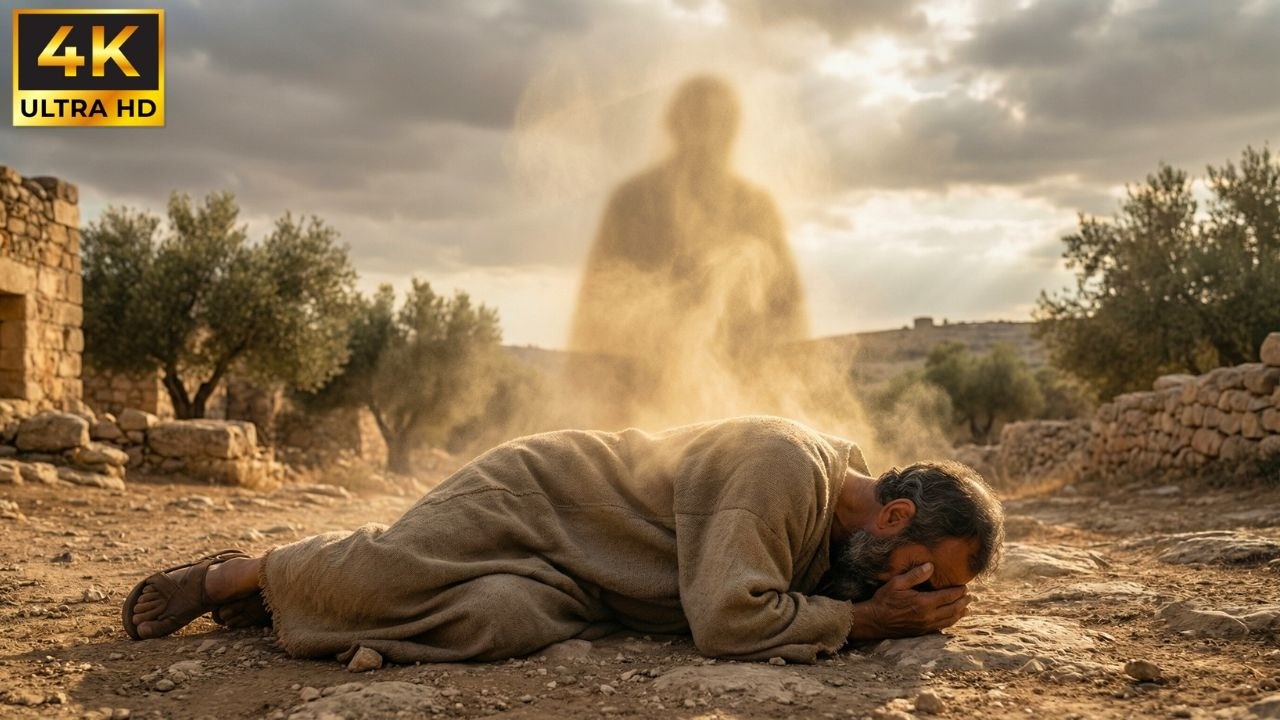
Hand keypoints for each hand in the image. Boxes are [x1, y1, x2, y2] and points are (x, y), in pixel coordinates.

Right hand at [847, 563, 970, 639]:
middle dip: (963, 602)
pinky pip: (942, 627)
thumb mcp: (897, 583)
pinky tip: (953, 619)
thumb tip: (931, 566)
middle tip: (970, 596)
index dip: (959, 591)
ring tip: (967, 608)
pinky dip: (951, 622)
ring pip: (950, 620)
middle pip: (953, 609)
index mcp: (924, 602)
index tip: (965, 586)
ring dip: (960, 613)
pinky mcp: (923, 631)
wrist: (875, 621)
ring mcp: (926, 626)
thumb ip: (915, 575)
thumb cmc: (884, 600)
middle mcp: (928, 616)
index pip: (948, 596)